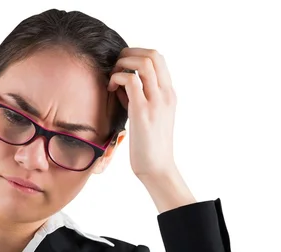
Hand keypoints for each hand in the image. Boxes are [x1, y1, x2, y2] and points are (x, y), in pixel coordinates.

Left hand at [108, 47, 178, 180]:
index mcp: (169, 94)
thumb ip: (136, 98)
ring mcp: (156, 102)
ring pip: (144, 63)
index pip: (159, 58)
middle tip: (115, 67)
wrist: (157, 168)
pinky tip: (111, 89)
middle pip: (153, 54)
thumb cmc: (148, 146)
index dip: (138, 54)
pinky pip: (131, 81)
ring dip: (123, 64)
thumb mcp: (145, 117)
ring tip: (112, 78)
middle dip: (129, 54)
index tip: (123, 66)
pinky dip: (118, 78)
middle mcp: (166, 94)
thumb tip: (120, 84)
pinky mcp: (142, 112)